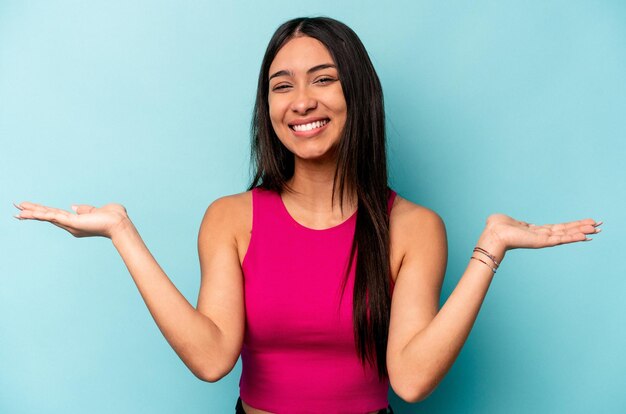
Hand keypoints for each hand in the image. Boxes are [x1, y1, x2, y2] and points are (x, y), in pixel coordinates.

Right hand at [14, 202, 130, 238]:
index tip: (32, 209)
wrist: (120, 224)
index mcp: (76, 222)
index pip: (56, 214)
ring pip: (46, 216)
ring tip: (17, 211)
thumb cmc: (114, 217)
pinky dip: (39, 214)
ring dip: (31, 213)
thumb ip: (86, 209)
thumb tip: (74, 206)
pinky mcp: (71, 222)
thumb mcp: (97, 210)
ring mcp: (70, 224)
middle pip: (47, 216)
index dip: (43, 211)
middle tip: (17, 209)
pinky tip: (27, 212)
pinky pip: (51, 216)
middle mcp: (71, 225)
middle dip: (32, 212)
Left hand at [479, 214, 601, 255]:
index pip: (558, 228)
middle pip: (566, 231)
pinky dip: (573, 237)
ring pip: (566, 235)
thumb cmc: (496, 226)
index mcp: (535, 230)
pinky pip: (560, 239)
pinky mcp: (541, 242)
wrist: (493, 234)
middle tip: (598, 225)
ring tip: (597, 229)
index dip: (572, 226)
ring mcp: (542, 239)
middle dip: (582, 228)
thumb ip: (511, 220)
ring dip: (581, 231)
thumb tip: (505, 220)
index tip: (585, 223)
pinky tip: (584, 236)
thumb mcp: (507, 220)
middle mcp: (541, 236)